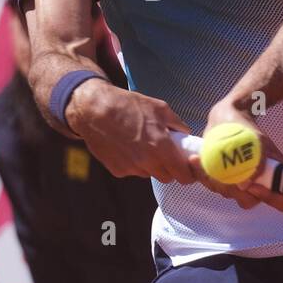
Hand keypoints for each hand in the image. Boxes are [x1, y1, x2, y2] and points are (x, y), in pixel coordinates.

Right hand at [66, 80, 204, 184]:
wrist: (94, 110)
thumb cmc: (128, 105)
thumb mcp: (159, 107)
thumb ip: (177, 124)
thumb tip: (186, 134)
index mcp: (161, 147)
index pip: (183, 175)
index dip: (188, 173)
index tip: (186, 166)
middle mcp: (147, 162)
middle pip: (167, 177)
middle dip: (169, 168)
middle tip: (165, 153)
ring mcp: (131, 168)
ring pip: (149, 174)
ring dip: (151, 165)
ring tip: (142, 144)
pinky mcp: (117, 171)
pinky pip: (133, 171)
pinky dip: (134, 163)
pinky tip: (126, 146)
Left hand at [195, 97, 282, 211]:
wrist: (227, 118)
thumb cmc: (245, 127)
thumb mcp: (255, 139)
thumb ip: (256, 162)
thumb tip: (245, 185)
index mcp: (274, 175)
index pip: (282, 201)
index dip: (269, 197)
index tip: (252, 185)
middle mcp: (258, 183)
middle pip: (250, 201)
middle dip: (234, 189)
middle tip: (223, 172)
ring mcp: (239, 183)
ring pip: (230, 194)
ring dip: (216, 181)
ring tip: (205, 160)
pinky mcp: (221, 180)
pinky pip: (213, 186)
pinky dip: (204, 175)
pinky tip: (196, 160)